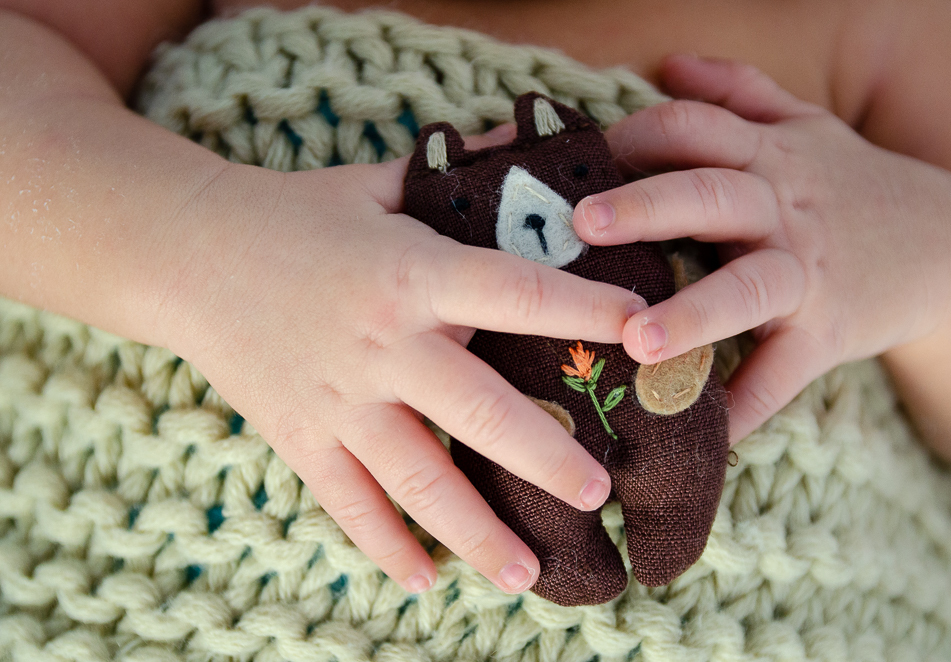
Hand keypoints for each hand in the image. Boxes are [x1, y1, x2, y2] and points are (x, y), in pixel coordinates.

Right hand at [162, 128, 646, 594]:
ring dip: (476, 533)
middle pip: (478, 412)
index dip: (584, 311)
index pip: (517, 292)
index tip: (642, 332)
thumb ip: (451, 173)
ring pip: (416, 480)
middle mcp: (382, 344)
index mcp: (412, 272)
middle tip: (599, 495)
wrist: (185, 251)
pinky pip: (347, 503)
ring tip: (530, 576)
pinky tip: (425, 581)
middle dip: (546, 459)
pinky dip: (386, 547)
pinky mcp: (298, 436)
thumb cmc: (293, 214)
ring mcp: (338, 399)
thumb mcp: (375, 184)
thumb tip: (518, 140)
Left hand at [573, 54, 950, 444]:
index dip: (637, 136)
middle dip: (648, 207)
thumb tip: (674, 64)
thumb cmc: (849, 186)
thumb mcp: (805, 126)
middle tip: (584, 223)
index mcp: (766, 157)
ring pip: (749, 289)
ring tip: (637, 340)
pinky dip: (748, 406)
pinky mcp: (828, 335)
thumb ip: (739, 93)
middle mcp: (782, 210)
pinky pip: (784, 375)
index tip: (575, 157)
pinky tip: (705, 434)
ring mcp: (808, 276)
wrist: (946, 246)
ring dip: (694, 314)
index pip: (694, 129)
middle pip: (712, 197)